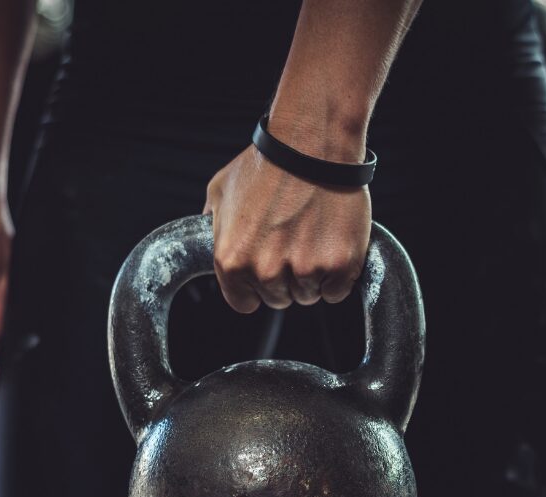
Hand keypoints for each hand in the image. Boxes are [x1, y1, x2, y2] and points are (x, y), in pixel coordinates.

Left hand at [202, 144, 371, 312]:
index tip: (267, 270)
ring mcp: (304, 270)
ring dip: (312, 276)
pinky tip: (333, 244)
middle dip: (285, 278)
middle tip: (294, 241)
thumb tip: (207, 242)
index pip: (244, 302)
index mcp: (232, 261)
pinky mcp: (338, 265)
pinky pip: (337, 291)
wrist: (313, 144)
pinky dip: (338, 275)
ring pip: (308, 295)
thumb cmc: (269, 163)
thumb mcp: (221, 190)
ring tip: (314, 236)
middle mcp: (265, 271)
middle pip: (277, 299)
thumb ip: (213, 225)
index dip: (255, 288)